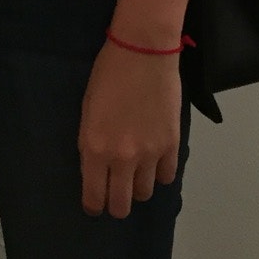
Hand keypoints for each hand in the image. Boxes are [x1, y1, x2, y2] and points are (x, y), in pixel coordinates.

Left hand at [78, 40, 182, 219]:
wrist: (143, 52)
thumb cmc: (108, 75)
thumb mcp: (87, 111)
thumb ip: (91, 144)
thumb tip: (96, 168)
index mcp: (94, 149)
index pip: (94, 196)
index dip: (94, 205)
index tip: (95, 204)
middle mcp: (121, 158)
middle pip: (121, 204)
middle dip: (116, 205)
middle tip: (115, 195)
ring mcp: (149, 154)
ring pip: (145, 193)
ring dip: (138, 187)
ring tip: (136, 173)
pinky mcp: (172, 145)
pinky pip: (167, 176)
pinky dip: (160, 174)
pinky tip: (155, 162)